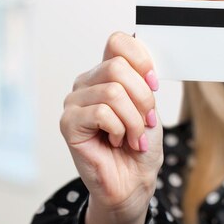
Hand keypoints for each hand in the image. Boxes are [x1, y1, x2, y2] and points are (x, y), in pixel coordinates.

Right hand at [60, 31, 163, 223]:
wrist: (133, 181)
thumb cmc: (141, 144)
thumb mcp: (149, 106)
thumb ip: (142, 81)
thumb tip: (143, 57)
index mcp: (107, 73)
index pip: (118, 41)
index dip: (141, 59)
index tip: (154, 83)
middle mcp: (88, 82)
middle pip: (118, 67)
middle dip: (143, 98)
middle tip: (146, 121)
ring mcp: (75, 101)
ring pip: (113, 92)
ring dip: (133, 120)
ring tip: (133, 137)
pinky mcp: (68, 122)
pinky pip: (102, 112)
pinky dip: (119, 129)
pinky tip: (115, 141)